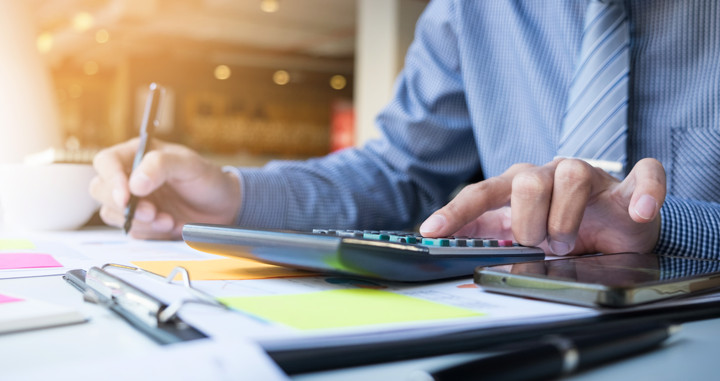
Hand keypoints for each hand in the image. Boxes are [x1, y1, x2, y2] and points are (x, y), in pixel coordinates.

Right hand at [89, 138, 240, 239]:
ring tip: (168, 220)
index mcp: (136, 154)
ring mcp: (133, 200)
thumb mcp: (189, 165)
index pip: (106, 162)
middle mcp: (129, 176)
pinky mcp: (140, 221)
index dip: (111, 180)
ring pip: (111, 213)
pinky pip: (130, 230)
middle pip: (100, 190)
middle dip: (124, 205)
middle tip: (152, 212)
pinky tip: (171, 225)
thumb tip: (134, 183)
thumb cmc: (206, 179)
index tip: (126, 197)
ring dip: (138, 221)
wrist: (223, 207)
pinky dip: (149, 232)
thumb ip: (161, 166)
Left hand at [419, 158, 665, 254]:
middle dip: (528, 223)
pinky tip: (638, 211)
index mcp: (518, 186)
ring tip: (567, 243)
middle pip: (525, 181)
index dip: (456, 211)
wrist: (615, 234)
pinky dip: (644, 193)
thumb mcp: (523, 239)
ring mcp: (589, 175)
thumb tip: (453, 250)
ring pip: (571, 174)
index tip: (430, 231)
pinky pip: (644, 174)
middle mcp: (549, 174)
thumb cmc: (564, 232)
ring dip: (566, 219)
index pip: (481, 193)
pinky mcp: (629, 186)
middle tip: (539, 246)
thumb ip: (493, 239)